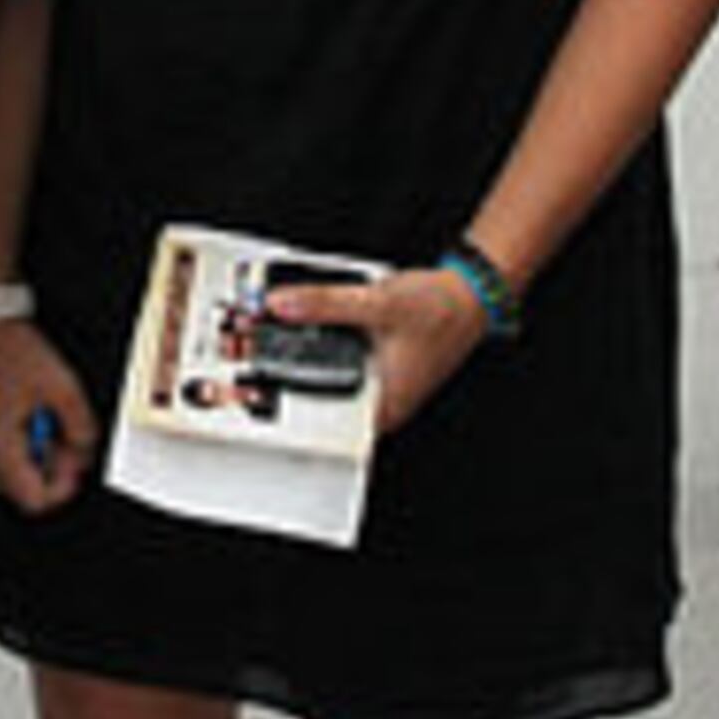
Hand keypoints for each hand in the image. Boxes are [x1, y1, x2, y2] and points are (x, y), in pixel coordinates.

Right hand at [0, 318, 93, 511]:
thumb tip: (85, 447)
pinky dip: (19, 437)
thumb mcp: (63, 389)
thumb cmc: (12, 351)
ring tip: (43, 413)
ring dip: (35, 449)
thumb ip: (81, 428)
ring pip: (12, 469)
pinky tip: (27, 411)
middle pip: (23, 487)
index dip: (63, 484)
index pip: (35, 500)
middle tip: (62, 431)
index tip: (73, 459)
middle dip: (50, 462)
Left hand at [267, 264, 490, 435]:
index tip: (252, 386)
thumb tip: (280, 304)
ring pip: (326, 379)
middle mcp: (378, 405)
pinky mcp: (377, 368)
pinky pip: (338, 363)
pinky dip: (319, 347)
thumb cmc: (439, 310)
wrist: (469, 295)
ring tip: (269, 337)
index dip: (282, 405)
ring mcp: (378, 388)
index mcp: (381, 406)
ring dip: (299, 358)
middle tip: (249, 352)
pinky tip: (304, 327)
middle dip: (283, 374)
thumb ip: (326, 304)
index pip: (319, 423)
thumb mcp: (377, 303)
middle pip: (317, 400)